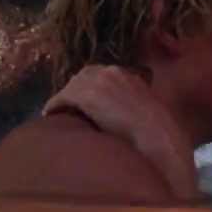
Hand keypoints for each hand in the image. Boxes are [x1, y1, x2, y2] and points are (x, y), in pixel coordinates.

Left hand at [42, 65, 200, 200]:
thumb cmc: (160, 133)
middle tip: (71, 109)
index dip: (93, 89)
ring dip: (66, 100)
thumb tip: (127, 117)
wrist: (158, 139)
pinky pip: (62, 99)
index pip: (103, 76)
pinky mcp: (85, 94)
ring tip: (60, 114)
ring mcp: (98, 81)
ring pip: (72, 87)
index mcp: (130, 74)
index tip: (89, 104)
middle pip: (84, 77)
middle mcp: (113, 71)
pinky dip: (55, 107)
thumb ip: (136, 106)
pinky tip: (51, 116)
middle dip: (76, 92)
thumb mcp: (151, 111)